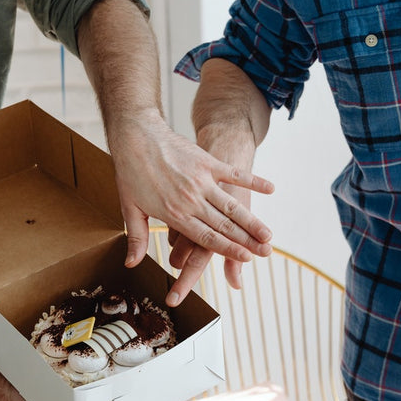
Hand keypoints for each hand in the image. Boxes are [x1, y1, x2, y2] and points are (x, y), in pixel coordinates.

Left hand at [109, 113, 273, 289]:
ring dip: (252, 221)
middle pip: (224, 225)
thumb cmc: (131, 173)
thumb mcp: (130, 209)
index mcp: (174, 214)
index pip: (206, 237)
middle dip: (247, 241)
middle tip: (266, 252)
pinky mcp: (207, 162)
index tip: (246, 259)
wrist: (136, 136)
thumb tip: (132, 264)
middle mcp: (191, 200)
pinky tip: (271, 189)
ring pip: (232, 206)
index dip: (228, 250)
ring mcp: (201, 180)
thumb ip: (137, 239)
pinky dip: (252, 181)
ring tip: (269, 234)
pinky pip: (234, 174)